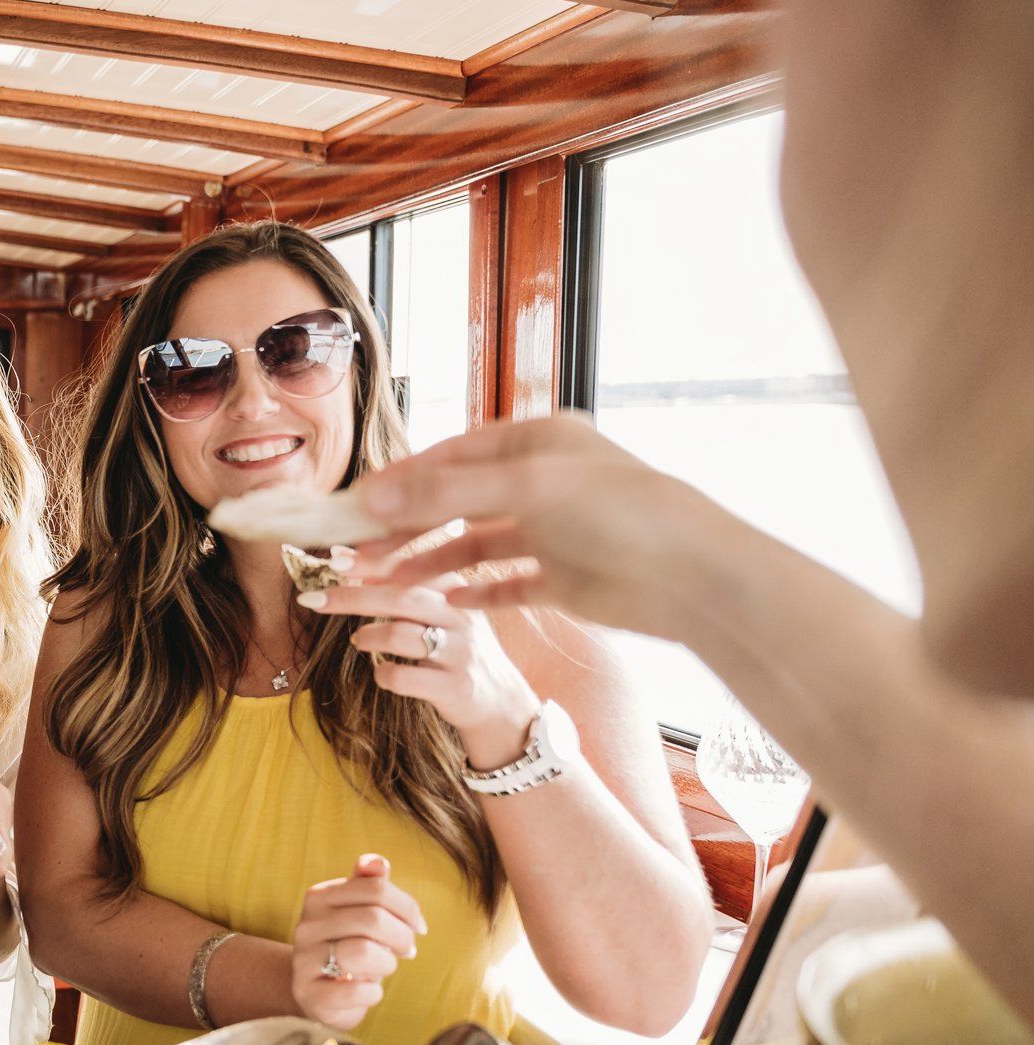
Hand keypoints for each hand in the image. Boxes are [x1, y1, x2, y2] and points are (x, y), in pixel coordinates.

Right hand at [290, 854, 425, 1030]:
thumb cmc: (348, 946)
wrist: (317, 991)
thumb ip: (370, 885)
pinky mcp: (308, 994)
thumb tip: (379, 863)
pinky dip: (373, 992)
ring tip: (384, 967)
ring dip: (387, 963)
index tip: (418, 927)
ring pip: (363, 952)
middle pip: (373, 918)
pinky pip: (356, 990)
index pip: (376, 888)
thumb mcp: (360, 913)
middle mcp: (306, 925)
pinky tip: (368, 990)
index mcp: (319, 897)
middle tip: (407, 951)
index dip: (408, 909)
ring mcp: (303, 960)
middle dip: (402, 937)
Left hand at [297, 572, 541, 768]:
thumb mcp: (439, 609)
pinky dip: (384, 675)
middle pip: (402, 597)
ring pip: (403, 635)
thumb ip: (402, 583)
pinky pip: (406, 678)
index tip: (335, 558)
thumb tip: (346, 559)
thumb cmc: (454, 646)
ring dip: (369, 635)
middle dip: (352, 596)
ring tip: (357, 640)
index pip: (412, 564)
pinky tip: (382, 673)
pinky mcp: (453, 686)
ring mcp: (460, 651)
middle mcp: (461, 614)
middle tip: (313, 600)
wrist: (497, 699)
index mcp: (456, 588)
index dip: (372, 560)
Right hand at [348, 415, 751, 641]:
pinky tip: (445, 602)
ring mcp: (553, 532)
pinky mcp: (565, 579)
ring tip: (387, 583)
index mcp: (537, 443)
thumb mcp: (525, 487)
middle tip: (359, 552)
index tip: (355, 507)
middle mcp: (543, 483)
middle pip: (456, 501)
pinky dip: (474, 592)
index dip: (400, 482)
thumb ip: (446, 492)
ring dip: (430, 562)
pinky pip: (506, 584)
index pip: (452, 456)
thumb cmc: (619, 511)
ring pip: (475, 544)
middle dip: (406, 527)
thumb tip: (373, 496)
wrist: (689, 576)